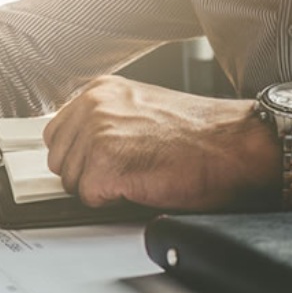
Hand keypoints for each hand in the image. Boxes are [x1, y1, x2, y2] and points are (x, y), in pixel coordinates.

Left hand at [42, 76, 280, 210]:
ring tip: (138, 175)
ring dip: (101, 188)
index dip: (78, 156)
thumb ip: (105, 122)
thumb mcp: (141, 111)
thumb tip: (78, 148)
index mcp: (100, 91)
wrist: (235, 145)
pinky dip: (112, 202)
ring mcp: (97, 134)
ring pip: (72, 182)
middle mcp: (94, 106)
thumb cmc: (200, 135)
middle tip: (126, 172)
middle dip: (86, 174)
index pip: (56, 133)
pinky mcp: (106, 165)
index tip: (98, 163)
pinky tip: (140, 185)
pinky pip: (89, 198)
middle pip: (59, 160)